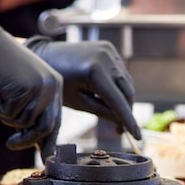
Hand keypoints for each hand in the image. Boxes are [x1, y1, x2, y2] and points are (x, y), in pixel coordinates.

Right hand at [0, 20, 61, 159]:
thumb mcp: (21, 92)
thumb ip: (31, 113)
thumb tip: (38, 144)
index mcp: (55, 85)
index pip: (56, 120)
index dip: (48, 141)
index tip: (45, 158)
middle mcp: (53, 85)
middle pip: (46, 127)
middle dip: (28, 141)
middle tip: (10, 145)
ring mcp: (41, 87)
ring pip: (25, 123)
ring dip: (7, 117)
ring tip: (1, 96)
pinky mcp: (25, 89)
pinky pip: (10, 115)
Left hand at [24, 38, 140, 139]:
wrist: (46, 55)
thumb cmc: (59, 83)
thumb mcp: (78, 102)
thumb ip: (102, 112)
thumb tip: (121, 124)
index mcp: (94, 72)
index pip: (118, 101)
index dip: (129, 120)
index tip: (137, 136)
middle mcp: (106, 58)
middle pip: (127, 91)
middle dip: (127, 111)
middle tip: (119, 129)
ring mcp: (108, 51)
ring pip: (126, 81)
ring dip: (124, 99)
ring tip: (112, 113)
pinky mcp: (109, 48)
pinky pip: (120, 71)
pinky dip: (119, 85)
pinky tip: (108, 94)